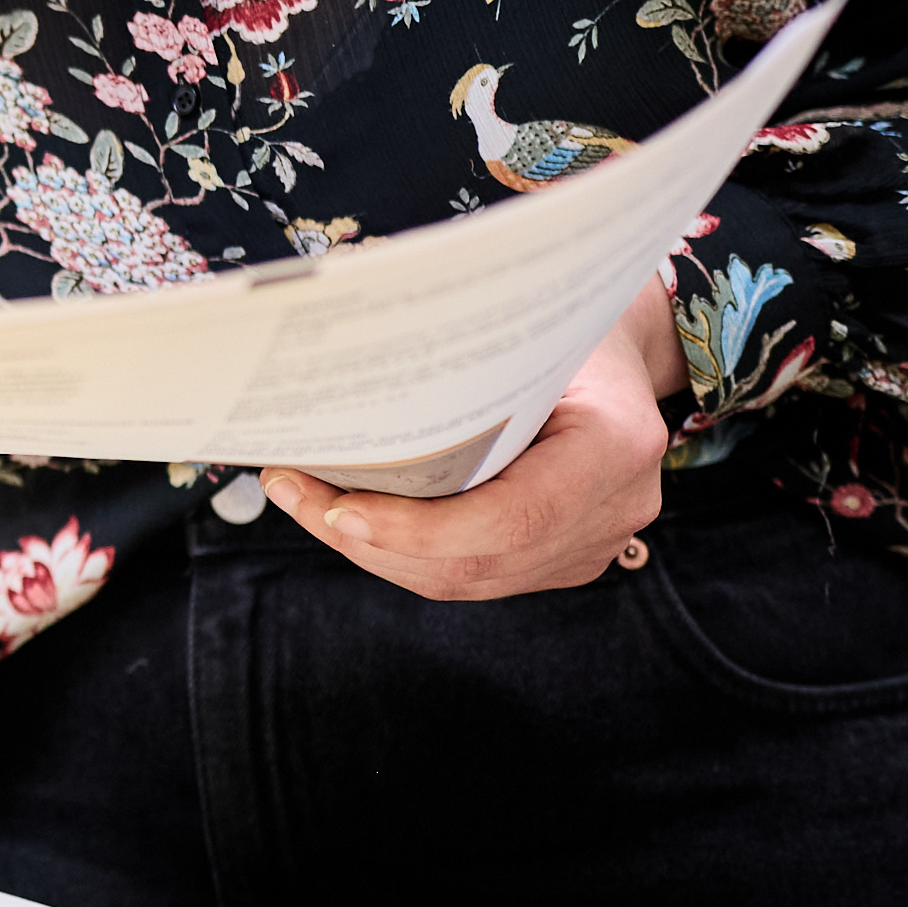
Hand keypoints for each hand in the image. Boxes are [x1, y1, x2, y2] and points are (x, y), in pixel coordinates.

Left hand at [262, 284, 685, 601]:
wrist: (618, 351)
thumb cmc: (559, 325)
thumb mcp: (522, 326)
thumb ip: (458, 362)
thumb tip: (340, 349)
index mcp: (616, 444)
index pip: (513, 517)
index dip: (419, 528)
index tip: (337, 509)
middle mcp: (615, 507)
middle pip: (476, 561)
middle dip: (371, 538)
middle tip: (290, 490)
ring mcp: (593, 544)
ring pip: (465, 580)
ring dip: (374, 549)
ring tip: (304, 499)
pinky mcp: (565, 560)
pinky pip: (473, 576)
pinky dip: (404, 553)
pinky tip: (350, 516)